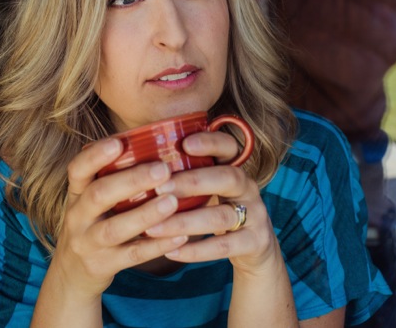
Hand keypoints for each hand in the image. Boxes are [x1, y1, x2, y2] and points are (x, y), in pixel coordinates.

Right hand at [50, 138, 189, 300]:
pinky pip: (133, 255)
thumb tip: (161, 144)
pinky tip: (180, 236)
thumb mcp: (91, 201)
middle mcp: (77, 216)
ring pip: (115, 228)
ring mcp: (88, 243)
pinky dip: (157, 246)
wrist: (71, 274)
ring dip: (145, 214)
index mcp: (76, 193)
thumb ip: (114, 178)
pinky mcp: (103, 265)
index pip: (78, 169)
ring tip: (172, 201)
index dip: (95, 155)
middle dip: (131, 180)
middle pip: (99, 195)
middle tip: (163, 169)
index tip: (118, 142)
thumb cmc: (94, 224)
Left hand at [144, 130, 279, 275]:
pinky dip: (197, 250)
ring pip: (221, 216)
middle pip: (227, 178)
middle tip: (159, 188)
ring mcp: (255, 214)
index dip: (210, 142)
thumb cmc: (218, 210)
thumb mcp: (208, 189)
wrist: (254, 247)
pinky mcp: (256, 242)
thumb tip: (139, 165)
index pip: (228, 146)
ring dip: (185, 222)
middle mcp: (248, 187)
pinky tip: (171, 252)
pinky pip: (225, 246)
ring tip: (153, 228)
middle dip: (192, 182)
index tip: (184, 143)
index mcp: (234, 167)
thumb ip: (185, 176)